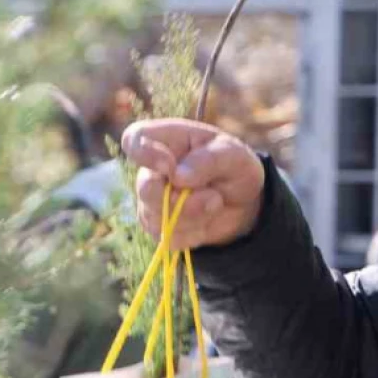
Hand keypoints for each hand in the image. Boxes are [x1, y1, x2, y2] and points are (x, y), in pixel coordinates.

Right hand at [120, 119, 265, 250]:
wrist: (243, 201)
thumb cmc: (233, 166)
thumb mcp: (233, 155)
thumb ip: (208, 160)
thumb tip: (177, 176)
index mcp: (166, 140)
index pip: (134, 139)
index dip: (143, 153)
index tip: (170, 166)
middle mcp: (152, 170)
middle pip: (146, 188)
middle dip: (183, 199)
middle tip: (214, 198)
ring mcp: (151, 201)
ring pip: (159, 218)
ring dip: (195, 215)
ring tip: (215, 202)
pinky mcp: (158, 227)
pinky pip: (169, 237)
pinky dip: (194, 233)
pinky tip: (206, 220)